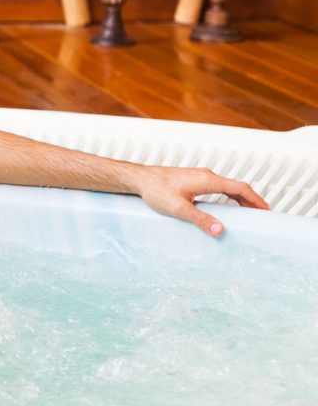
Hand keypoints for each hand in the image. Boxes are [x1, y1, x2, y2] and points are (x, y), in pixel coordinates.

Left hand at [137, 166, 268, 236]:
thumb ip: (200, 219)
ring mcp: (200, 176)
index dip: (256, 199)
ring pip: (227, 186)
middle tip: (261, 214)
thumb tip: (219, 230)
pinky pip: (217, 187)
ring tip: (248, 211)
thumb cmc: (155, 190)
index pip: (240, 188)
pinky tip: (226, 205)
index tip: (266, 210)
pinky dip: (228, 195)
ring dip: (240, 198)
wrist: (140, 179)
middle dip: (251, 200)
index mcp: (207, 180)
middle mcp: (206, 175)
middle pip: (237, 187)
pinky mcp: (193, 179)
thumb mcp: (178, 208)